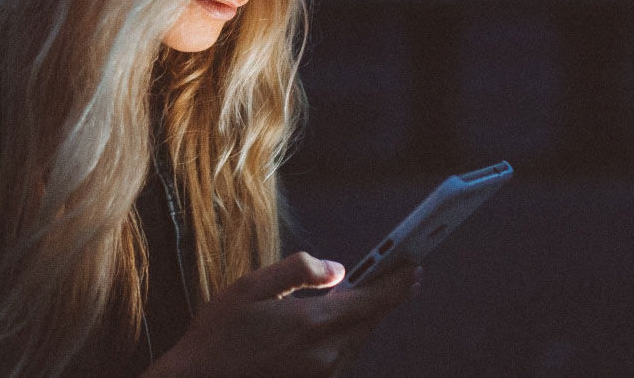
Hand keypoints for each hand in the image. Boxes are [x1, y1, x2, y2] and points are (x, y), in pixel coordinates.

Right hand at [143, 252, 418, 377]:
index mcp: (313, 322)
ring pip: (356, 341)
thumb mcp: (252, 286)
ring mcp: (322, 375)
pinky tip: (325, 328)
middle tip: (392, 274)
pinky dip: (342, 339)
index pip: (374, 300)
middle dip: (381, 297)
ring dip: (360, 319)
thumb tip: (338, 269)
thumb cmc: (219, 335)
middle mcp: (326, 354)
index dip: (398, 282)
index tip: (414, 267)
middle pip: (369, 321)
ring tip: (353, 298)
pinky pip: (341, 358)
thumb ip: (299, 271)